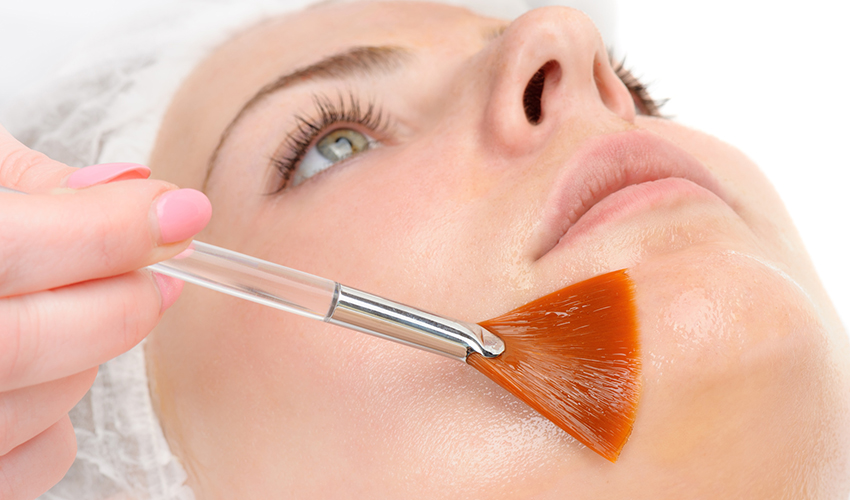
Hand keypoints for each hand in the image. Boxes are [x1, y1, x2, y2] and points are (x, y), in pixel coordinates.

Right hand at [0, 125, 210, 498]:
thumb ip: (27, 178)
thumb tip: (129, 185)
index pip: (9, 249)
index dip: (110, 228)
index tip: (180, 210)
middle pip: (31, 342)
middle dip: (120, 297)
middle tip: (161, 262)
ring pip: (47, 403)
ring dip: (89, 350)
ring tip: (70, 307)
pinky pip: (42, 458)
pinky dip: (63, 414)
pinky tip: (37, 370)